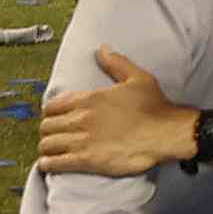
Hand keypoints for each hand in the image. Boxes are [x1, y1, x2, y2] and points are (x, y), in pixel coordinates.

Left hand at [35, 49, 196, 179]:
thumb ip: (116, 63)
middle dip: (49, 130)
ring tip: (54, 150)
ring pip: (46, 144)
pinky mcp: (86, 160)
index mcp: (89, 99)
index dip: (52, 112)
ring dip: (48, 147)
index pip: (51, 106)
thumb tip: (102, 50)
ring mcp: (81, 140)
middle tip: (57, 134)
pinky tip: (52, 163)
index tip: (58, 117)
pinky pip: (53, 163)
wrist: (167, 134)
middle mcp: (81, 119)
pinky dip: (48, 163)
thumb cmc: (155, 108)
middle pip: (45, 126)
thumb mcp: (138, 78)